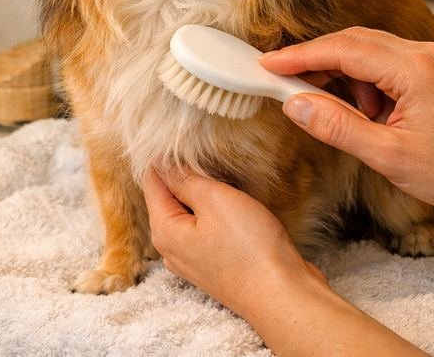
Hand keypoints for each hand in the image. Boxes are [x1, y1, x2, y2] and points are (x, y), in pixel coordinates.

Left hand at [142, 169, 322, 314]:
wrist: (282, 295)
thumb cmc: (249, 248)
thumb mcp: (215, 200)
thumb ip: (185, 179)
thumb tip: (163, 161)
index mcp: (163, 230)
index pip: (152, 180)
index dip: (167, 156)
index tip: (185, 139)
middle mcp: (171, 248)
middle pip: (169, 197)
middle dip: (186, 175)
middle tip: (210, 154)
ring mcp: (192, 259)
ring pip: (189, 213)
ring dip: (204, 194)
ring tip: (225, 177)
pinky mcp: (214, 265)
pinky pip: (205, 229)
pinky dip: (215, 213)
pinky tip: (234, 205)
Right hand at [260, 28, 433, 212]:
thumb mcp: (390, 157)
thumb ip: (339, 127)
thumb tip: (296, 104)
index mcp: (413, 70)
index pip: (343, 50)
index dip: (300, 55)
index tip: (267, 64)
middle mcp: (421, 53)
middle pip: (352, 41)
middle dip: (315, 59)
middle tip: (282, 80)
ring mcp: (428, 59)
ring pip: (367, 49)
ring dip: (340, 73)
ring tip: (332, 111)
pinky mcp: (431, 70)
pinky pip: (384, 63)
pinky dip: (362, 81)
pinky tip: (363, 113)